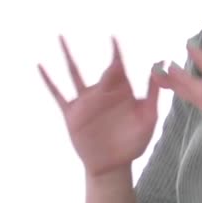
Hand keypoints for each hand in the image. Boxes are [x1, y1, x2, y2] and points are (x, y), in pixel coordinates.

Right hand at [38, 35, 161, 177]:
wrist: (113, 165)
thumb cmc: (133, 143)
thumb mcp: (148, 118)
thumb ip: (153, 94)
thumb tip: (160, 67)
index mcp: (122, 92)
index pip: (119, 66)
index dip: (117, 52)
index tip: (113, 38)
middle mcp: (103, 92)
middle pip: (103, 72)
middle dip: (108, 66)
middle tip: (111, 60)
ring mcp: (86, 102)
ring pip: (74, 73)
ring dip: (68, 55)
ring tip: (61, 37)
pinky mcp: (72, 114)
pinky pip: (58, 94)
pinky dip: (49, 80)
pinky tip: (40, 66)